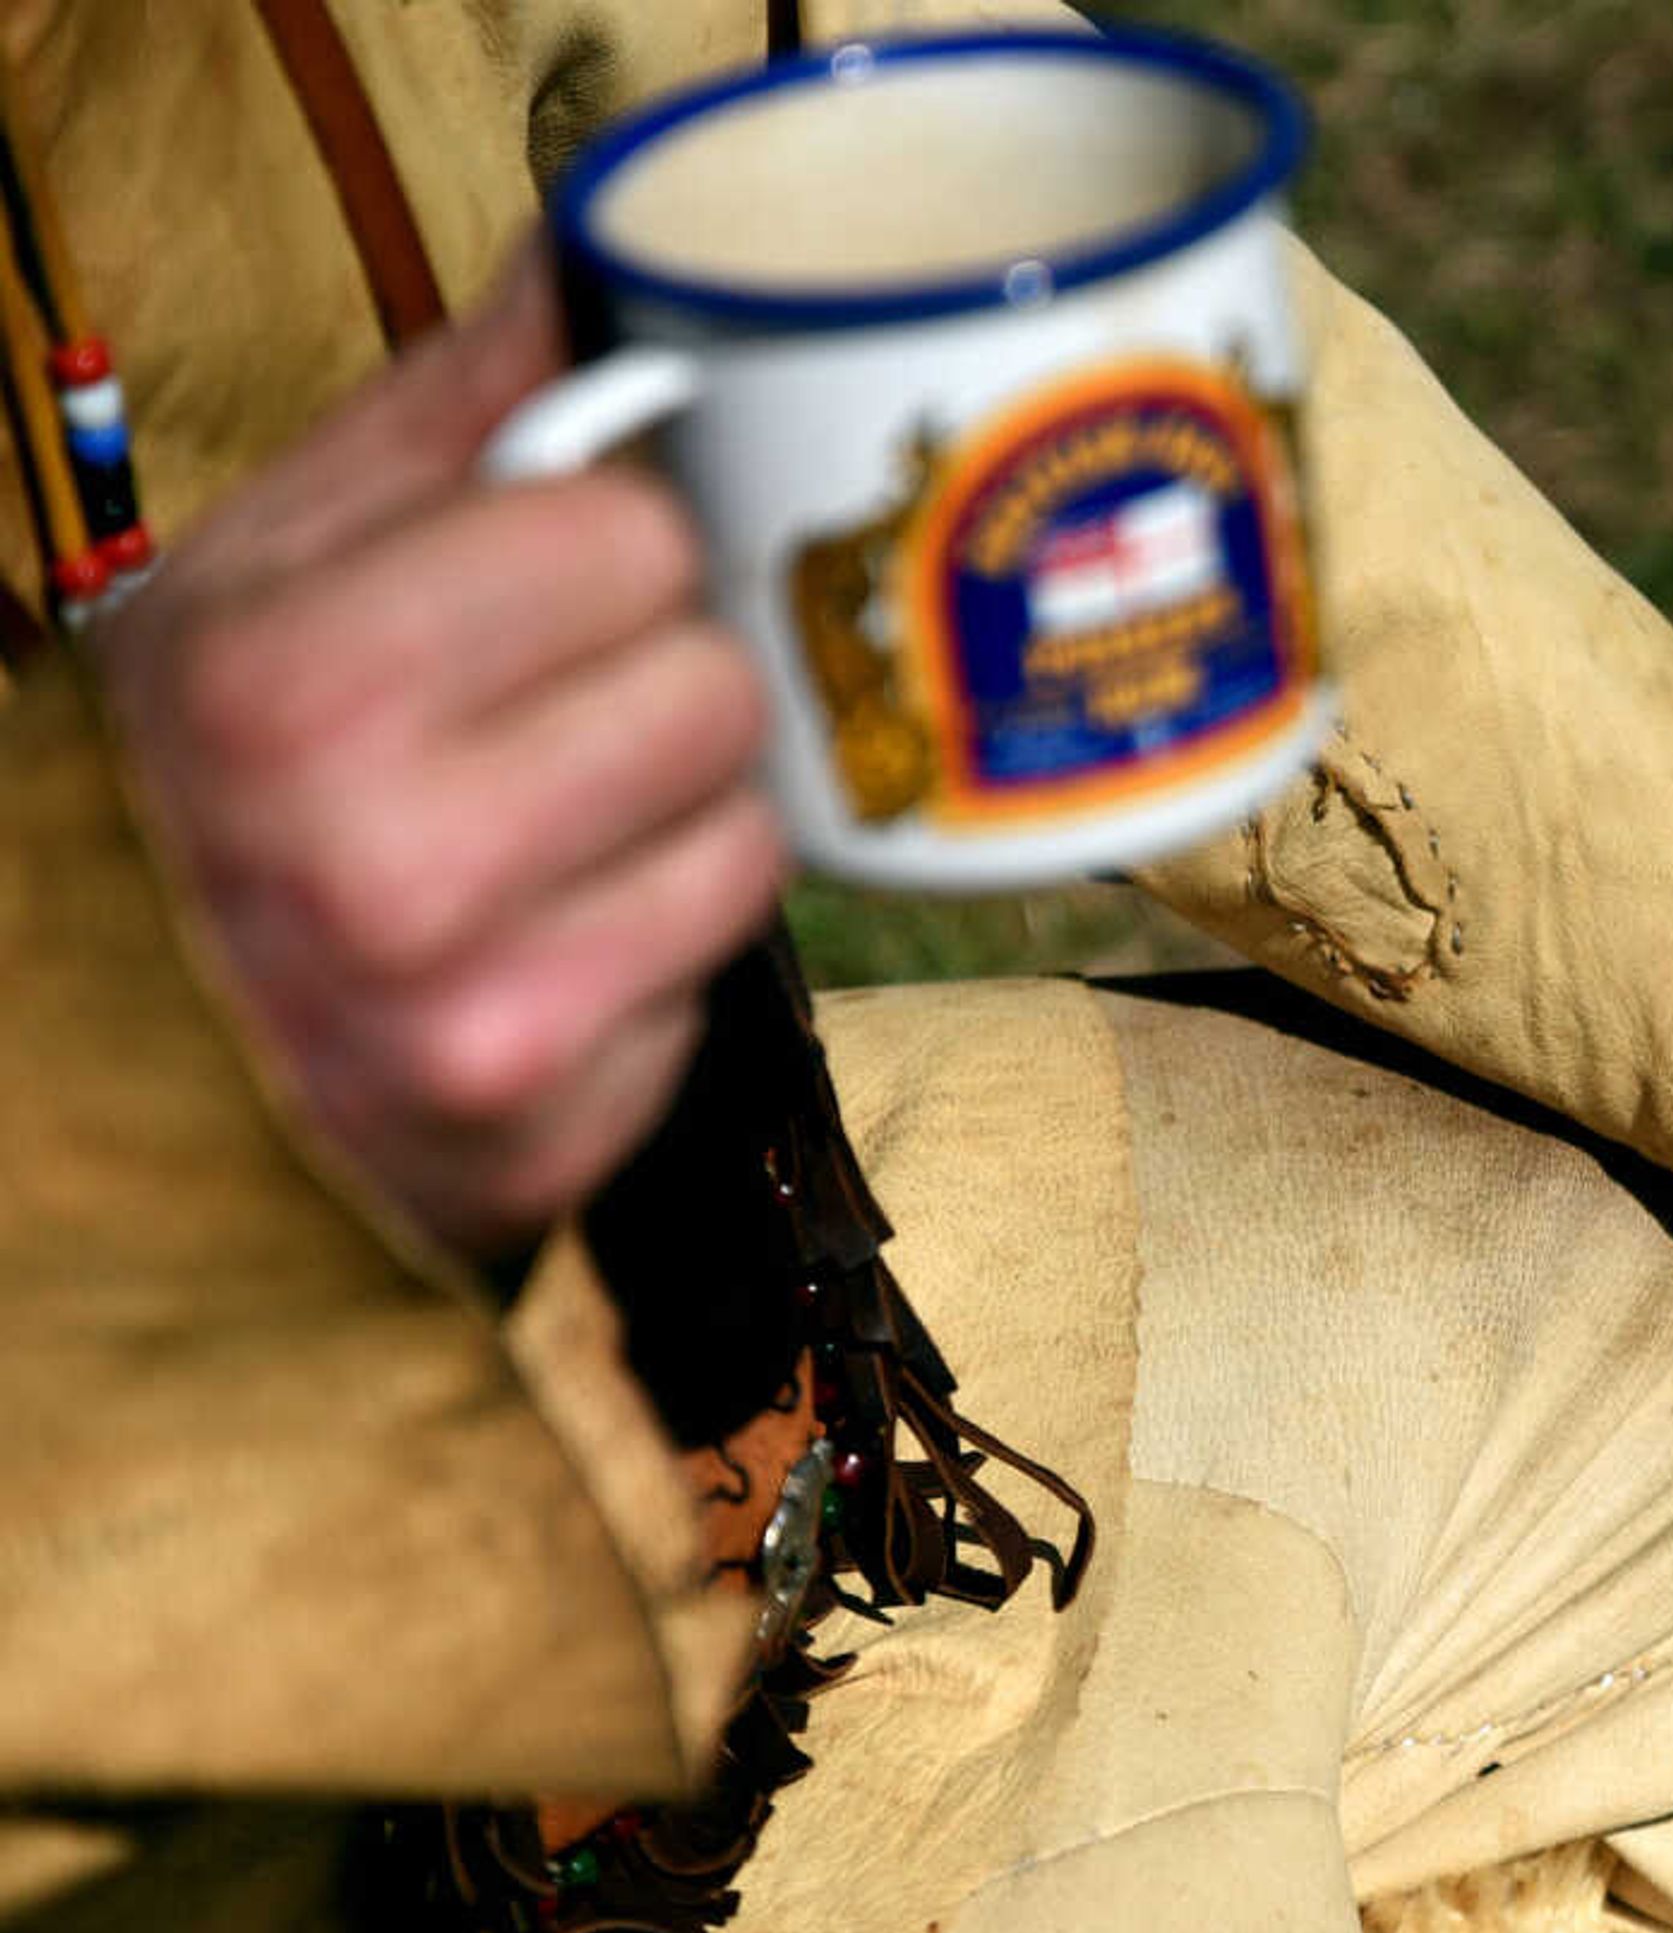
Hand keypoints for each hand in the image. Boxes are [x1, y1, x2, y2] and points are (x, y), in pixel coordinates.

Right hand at [98, 257, 785, 1261]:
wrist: (133, 1031)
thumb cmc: (215, 766)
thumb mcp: (271, 562)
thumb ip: (456, 414)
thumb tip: (608, 263)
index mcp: (284, 686)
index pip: (630, 540)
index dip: (615, 546)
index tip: (561, 577)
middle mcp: (375, 868)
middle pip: (716, 689)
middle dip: (663, 680)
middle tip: (568, 710)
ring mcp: (473, 1027)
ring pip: (750, 843)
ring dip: (685, 819)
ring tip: (563, 826)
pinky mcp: (549, 1141)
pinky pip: (719, 987)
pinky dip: (657, 957)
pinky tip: (552, 944)